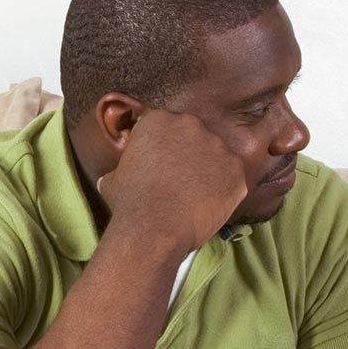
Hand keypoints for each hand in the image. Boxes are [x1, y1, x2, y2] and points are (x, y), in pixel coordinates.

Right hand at [96, 109, 246, 254]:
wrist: (154, 228)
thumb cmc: (129, 203)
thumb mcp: (112, 179)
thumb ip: (123, 168)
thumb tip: (115, 176)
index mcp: (158, 120)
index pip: (165, 127)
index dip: (163, 148)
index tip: (160, 164)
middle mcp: (190, 125)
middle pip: (193, 136)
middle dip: (188, 154)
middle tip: (179, 180)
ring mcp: (217, 146)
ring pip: (215, 156)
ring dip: (208, 172)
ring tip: (194, 196)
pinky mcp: (235, 170)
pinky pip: (232, 177)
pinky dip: (224, 190)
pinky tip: (208, 205)